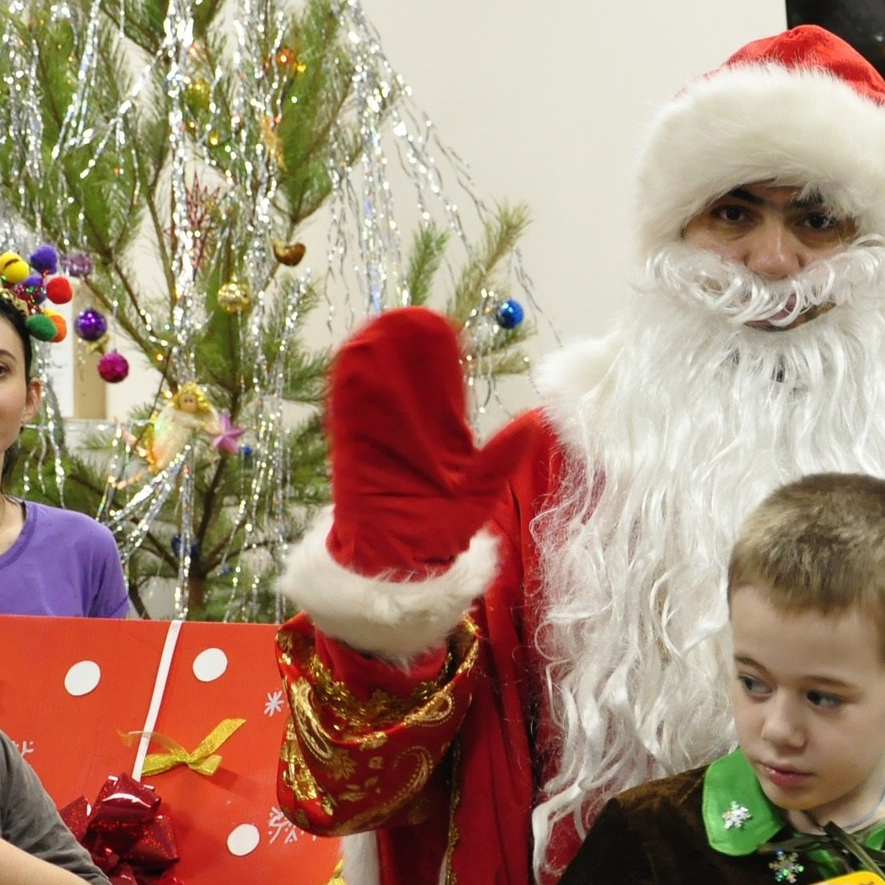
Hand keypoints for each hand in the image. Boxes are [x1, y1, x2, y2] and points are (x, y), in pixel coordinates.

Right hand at [324, 307, 535, 576]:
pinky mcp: (352, 456)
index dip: (441, 360)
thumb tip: (536, 422)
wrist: (400, 567)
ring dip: (376, 362)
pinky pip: (348, 419)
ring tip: (381, 327)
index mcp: (439, 438)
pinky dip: (348, 390)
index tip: (443, 328)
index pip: (440, 391)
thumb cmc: (439, 529)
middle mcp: (407, 434)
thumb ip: (503, 455)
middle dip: (408, 352)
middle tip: (414, 317)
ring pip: (376, 393)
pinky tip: (350, 359)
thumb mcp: (480, 490)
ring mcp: (377, 441)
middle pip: (406, 385)